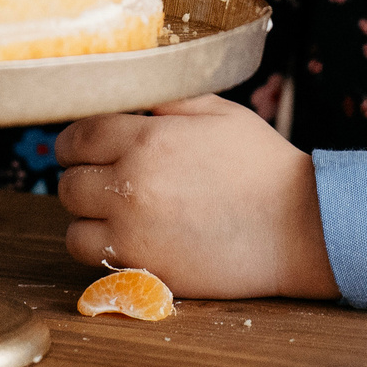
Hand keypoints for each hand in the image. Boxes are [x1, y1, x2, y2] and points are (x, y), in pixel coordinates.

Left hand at [56, 96, 337, 299]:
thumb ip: (167, 99)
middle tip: (103, 178)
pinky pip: (95, 260)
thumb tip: (131, 97)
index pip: (78, 136)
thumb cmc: (262, 165)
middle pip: (68, 182)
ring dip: (87, 217)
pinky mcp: (145, 269)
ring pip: (73, 225)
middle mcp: (131, 185)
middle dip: (82, 176)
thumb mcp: (217, 112)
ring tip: (112, 212)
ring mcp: (134, 232)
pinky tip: (127, 238)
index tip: (83, 147)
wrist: (297, 226)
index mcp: (146, 139)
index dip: (76, 141)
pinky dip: (103, 249)